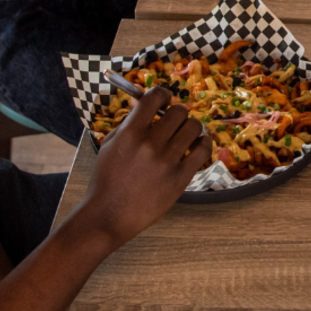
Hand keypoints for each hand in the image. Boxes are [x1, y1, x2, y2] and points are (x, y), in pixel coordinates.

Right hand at [77, 87, 211, 250]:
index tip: (164, 100)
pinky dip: (203, 143)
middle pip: (178, 111)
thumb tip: (146, 103)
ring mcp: (167, 162)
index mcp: (130, 134)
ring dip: (191, 127)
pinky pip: (203, 150)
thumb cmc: (106, 181)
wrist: (108, 216)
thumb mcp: (109, 145)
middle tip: (173, 122)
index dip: (162, 94)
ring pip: (194, 127)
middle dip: (176, 113)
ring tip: (185, 134)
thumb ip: (129, 123)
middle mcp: (150, 144)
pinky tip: (198, 144)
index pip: (154, 98)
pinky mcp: (180, 178)